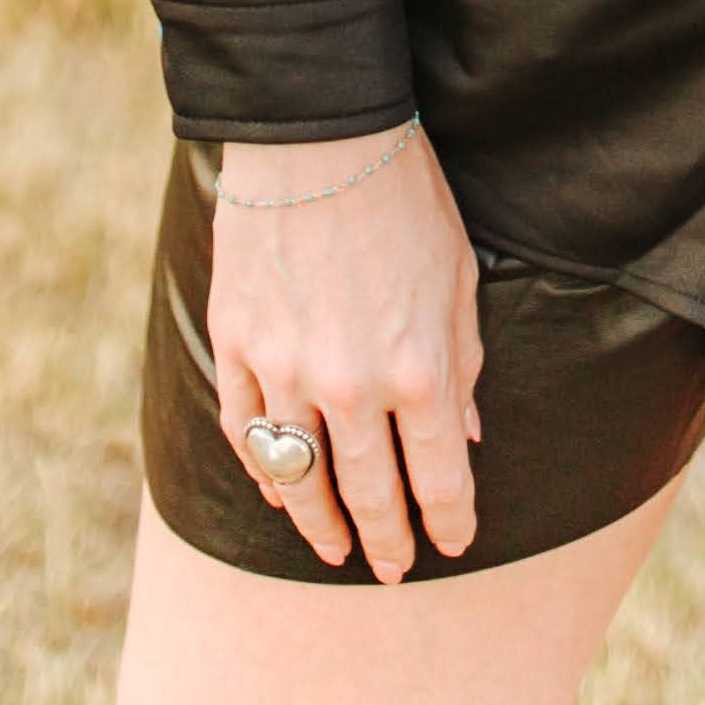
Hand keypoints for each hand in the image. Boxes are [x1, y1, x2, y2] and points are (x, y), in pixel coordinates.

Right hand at [206, 123, 482, 579]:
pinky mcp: (237, 344)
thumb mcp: (458, 276)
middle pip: (369, 493)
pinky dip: (263, 470)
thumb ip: (463, 362)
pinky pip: (246, 430)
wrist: (319, 134)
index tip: (454, 543)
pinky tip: (279, 491)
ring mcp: (286, 369)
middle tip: (393, 569)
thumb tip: (467, 434)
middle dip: (387, 540)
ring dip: (320, 525)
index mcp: (418, 368)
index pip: (438, 476)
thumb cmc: (405, 195)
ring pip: (300, 478)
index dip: (450, 519)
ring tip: (335, 549)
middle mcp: (351, 385)